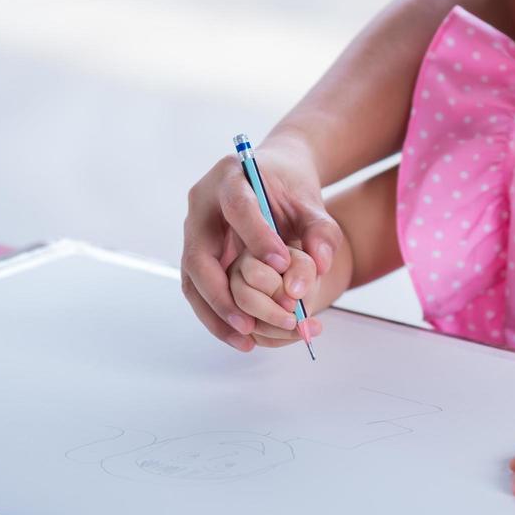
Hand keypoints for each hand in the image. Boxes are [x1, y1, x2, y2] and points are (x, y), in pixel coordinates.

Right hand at [181, 132, 342, 350]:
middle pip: (198, 253)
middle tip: (249, 323)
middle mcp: (202, 204)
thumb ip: (321, 230)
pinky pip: (198, 288)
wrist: (272, 176)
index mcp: (230, 177)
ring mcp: (194, 230)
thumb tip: (322, 266)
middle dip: (221, 292)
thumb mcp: (311, 202)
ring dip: (215, 312)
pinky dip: (216, 314)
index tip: (282, 264)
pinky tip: (242, 335)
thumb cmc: (290, 186)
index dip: (257, 236)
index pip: (237, 206)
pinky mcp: (197, 253)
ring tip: (245, 339)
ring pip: (192, 278)